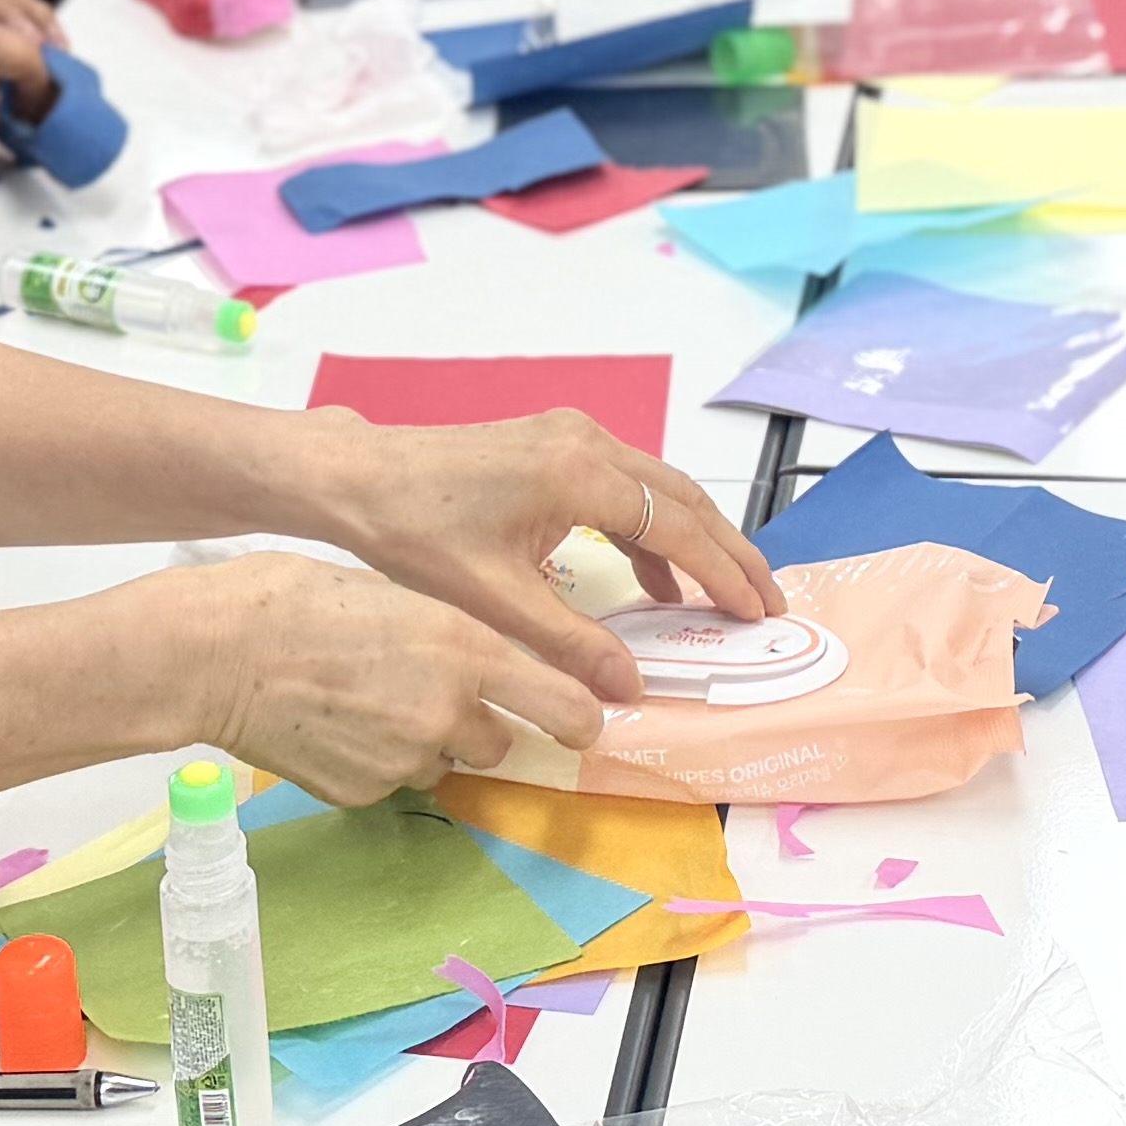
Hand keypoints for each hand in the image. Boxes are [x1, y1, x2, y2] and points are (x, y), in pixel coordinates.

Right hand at [150, 555, 606, 799]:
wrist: (217, 650)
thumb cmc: (298, 597)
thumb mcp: (399, 594)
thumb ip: (450, 638)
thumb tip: (476, 665)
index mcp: (465, 648)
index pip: (562, 707)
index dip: (579, 720)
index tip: (584, 722)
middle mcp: (448, 712)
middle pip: (498, 742)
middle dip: (475, 723)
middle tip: (424, 689)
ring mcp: (405, 759)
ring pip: (440, 762)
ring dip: (422, 742)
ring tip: (365, 701)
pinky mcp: (362, 792)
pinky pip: (389, 782)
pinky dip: (373, 760)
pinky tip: (334, 724)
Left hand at [292, 409, 777, 714]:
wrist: (358, 481)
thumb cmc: (416, 531)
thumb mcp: (495, 600)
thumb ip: (570, 642)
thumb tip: (628, 687)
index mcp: (580, 473)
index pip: (677, 527)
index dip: (722, 575)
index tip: (756, 613)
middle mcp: (587, 443)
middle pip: (684, 500)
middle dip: (730, 554)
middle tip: (767, 603)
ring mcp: (572, 438)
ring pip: (660, 491)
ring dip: (696, 541)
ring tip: (726, 595)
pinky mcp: (555, 447)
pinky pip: (626, 489)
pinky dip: (651, 532)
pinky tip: (655, 582)